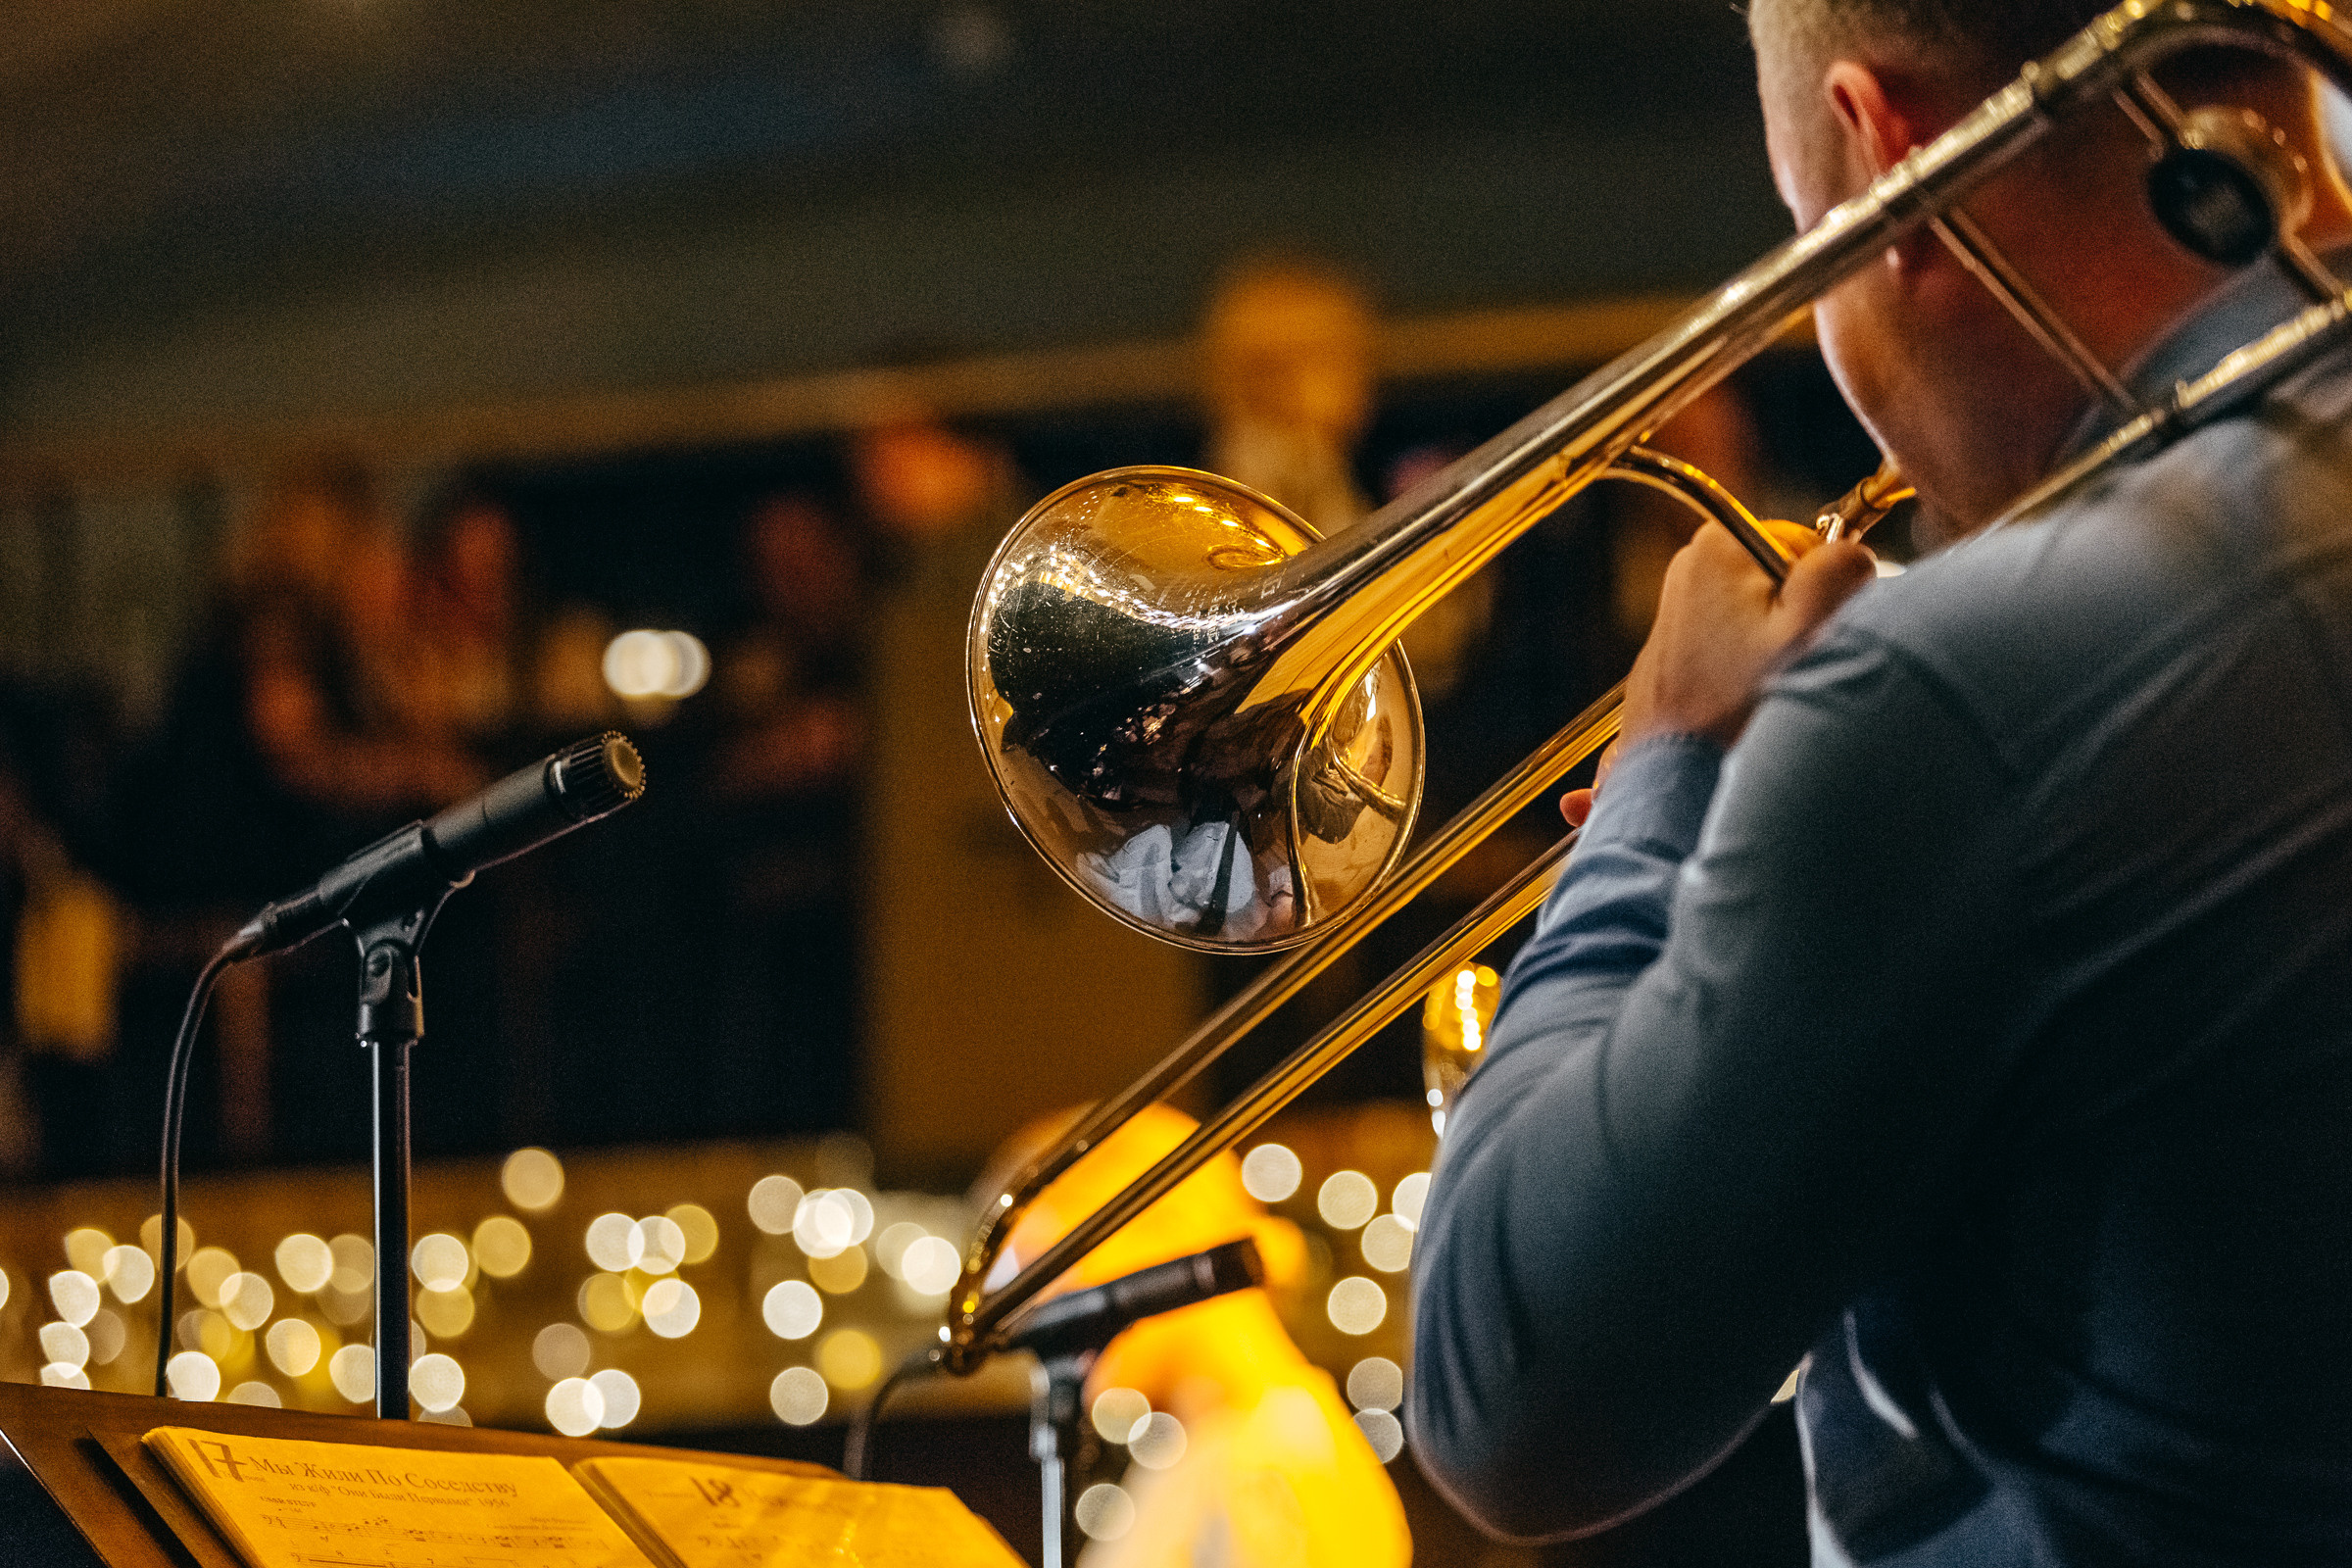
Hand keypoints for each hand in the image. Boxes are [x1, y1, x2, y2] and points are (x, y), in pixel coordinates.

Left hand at [1559, 521, 1873, 826]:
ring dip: (1776, 658)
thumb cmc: (1742, 710)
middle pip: (1782, 585)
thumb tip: (1848, 554)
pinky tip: (1741, 714)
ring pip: (1761, 626)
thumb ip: (1840, 569)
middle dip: (1800, 624)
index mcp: (1718, 548)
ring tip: (1764, 697)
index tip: (1815, 632)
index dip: (1826, 591)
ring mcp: (1674, 621)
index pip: (1808, 546)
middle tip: (1794, 668)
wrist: (1678, 787)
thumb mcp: (1811, 628)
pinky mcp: (1673, 664)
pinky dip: (1746, 683)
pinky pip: (1733, 659)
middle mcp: (1686, 574)